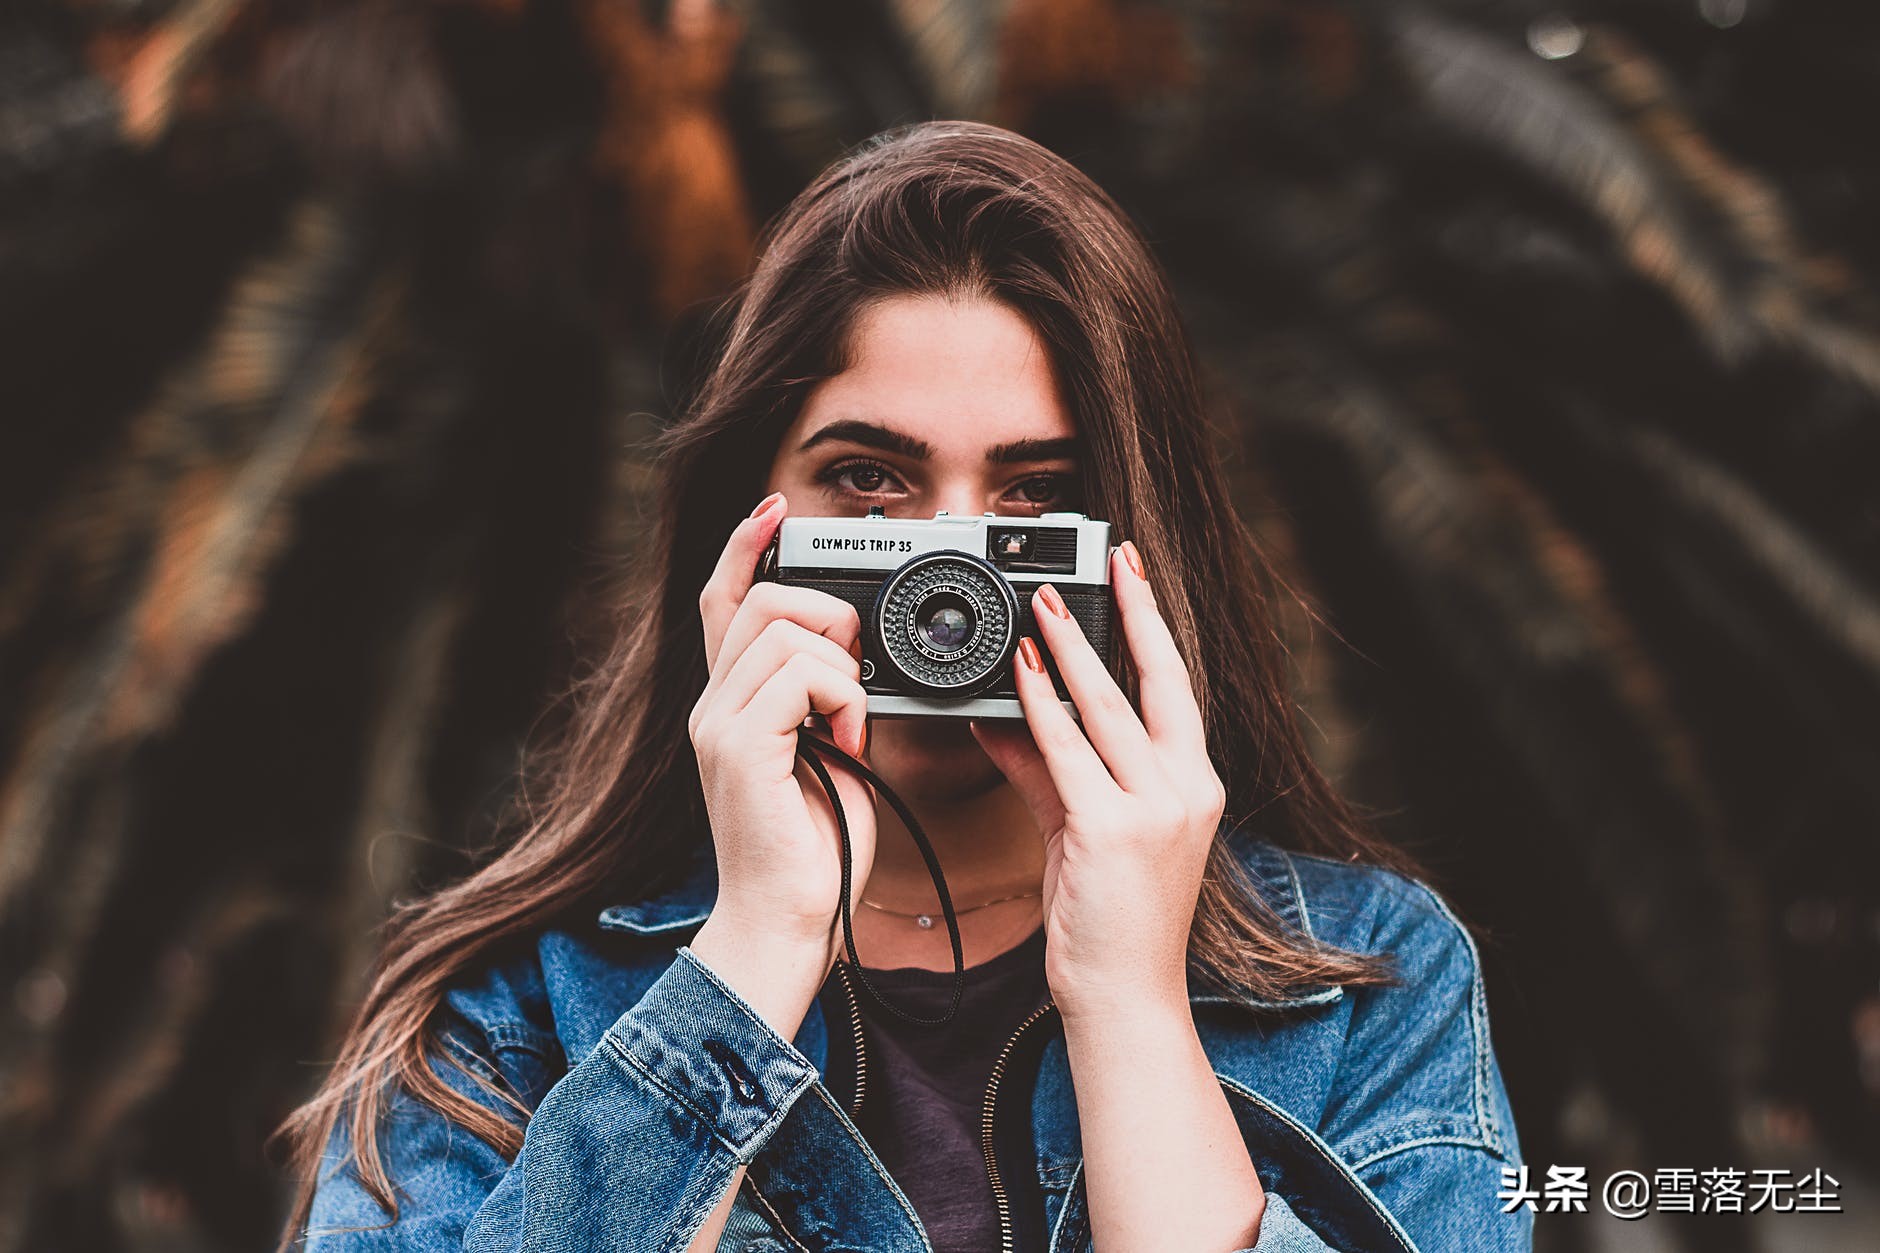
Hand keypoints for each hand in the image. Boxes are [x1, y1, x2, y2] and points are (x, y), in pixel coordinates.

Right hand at [686, 491, 876, 985]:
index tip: (776, 509)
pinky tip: (848, 743)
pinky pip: (800, 675)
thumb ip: (825, 703)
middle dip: (828, 615)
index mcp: (730, 705)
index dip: (744, 546)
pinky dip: (843, 699)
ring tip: (851, 725)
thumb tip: (857, 661)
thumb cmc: (811, 854)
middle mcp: (712, 706)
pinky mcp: (739, 746)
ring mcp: (719, 724)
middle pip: (764, 600)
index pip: (723, 601)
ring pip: (786, 630)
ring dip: (842, 668)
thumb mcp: (828, 757)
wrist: (785, 924)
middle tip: (857, 677)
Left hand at [971, 540, 1225, 1020]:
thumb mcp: (1080, 830)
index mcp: (1193, 785)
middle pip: (1159, 681)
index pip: (1177, 687)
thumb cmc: (1110, 920)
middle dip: (1131, 611)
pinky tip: (1022, 674)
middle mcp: (1187, 790)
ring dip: (1074, 649)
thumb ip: (1045, 769)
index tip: (1134, 572)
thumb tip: (1001, 715)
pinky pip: (1070, 755)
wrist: (1125, 999)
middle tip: (1104, 558)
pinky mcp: (1114, 833)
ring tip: (1043, 603)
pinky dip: (1044, 710)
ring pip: (1112, 709)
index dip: (1155, 624)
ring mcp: (1156, 811)